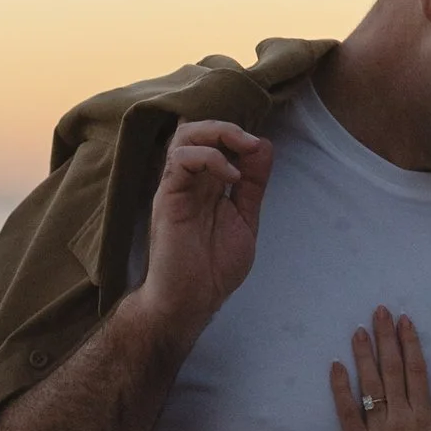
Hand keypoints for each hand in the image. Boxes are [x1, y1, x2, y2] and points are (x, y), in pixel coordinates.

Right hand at [141, 119, 271, 341]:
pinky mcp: (167, 199)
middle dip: (226, 128)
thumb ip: (252, 185)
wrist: (191, 301)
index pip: (213, 142)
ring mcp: (176, 188)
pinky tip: (230, 178)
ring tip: (241, 152)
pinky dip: (209, 159)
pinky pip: (180, 161)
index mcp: (206, 185)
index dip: (237, 136)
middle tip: (250, 143)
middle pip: (195, 131)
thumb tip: (263, 145)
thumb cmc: (213, 267)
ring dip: (217, 135)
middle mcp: (188, 182)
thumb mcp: (244, 219)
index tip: (259, 150)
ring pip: (184, 138)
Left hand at [332, 307, 430, 430]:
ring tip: (359, 330)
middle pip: (391, 371)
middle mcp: (400, 419)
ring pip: (369, 386)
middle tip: (379, 312)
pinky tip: (336, 365)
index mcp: (424, 417)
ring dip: (363, 355)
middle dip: (386, 338)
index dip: (410, 343)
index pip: (416, 371)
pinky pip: (346, 412)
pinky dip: (341, 388)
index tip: (404, 320)